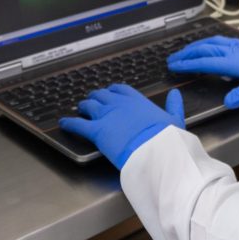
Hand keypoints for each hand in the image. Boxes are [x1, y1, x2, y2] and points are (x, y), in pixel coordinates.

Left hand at [59, 84, 184, 169]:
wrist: (155, 149)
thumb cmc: (166, 137)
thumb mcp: (175, 119)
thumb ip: (174, 105)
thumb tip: (175, 93)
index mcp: (137, 101)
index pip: (121, 90)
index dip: (114, 91)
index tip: (111, 92)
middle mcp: (119, 104)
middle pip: (102, 95)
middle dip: (96, 97)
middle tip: (93, 100)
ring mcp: (106, 116)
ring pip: (89, 106)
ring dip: (83, 106)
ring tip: (80, 108)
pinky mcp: (96, 131)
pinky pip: (78, 124)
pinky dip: (69, 123)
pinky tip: (63, 123)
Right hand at [167, 36, 238, 108]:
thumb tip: (227, 103)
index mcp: (233, 62)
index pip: (205, 62)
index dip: (187, 65)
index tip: (173, 66)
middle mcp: (234, 52)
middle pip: (205, 49)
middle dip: (187, 53)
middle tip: (173, 58)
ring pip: (213, 43)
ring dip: (197, 46)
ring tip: (188, 50)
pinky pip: (223, 41)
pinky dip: (212, 43)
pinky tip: (214, 46)